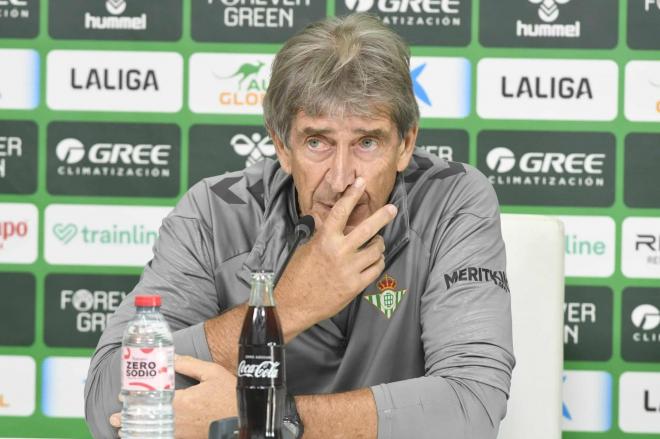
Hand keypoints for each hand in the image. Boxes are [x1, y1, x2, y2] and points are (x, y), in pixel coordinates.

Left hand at [109, 354, 236, 438]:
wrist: (244, 418)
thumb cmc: (229, 395)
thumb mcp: (212, 373)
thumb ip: (189, 365)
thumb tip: (171, 357)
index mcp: (183, 401)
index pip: (153, 400)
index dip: (136, 399)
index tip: (123, 399)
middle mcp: (180, 419)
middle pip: (149, 420)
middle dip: (130, 420)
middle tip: (115, 419)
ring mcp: (184, 433)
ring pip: (155, 433)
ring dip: (139, 432)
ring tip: (125, 430)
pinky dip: (156, 437)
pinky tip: (149, 435)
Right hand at [276, 177, 396, 334]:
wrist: (294, 303)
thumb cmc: (298, 274)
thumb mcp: (308, 248)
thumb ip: (323, 235)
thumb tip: (332, 222)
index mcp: (325, 240)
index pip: (341, 211)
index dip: (352, 194)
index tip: (361, 182)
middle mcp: (339, 252)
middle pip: (368, 229)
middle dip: (383, 216)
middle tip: (392, 209)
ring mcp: (349, 269)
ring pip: (376, 250)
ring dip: (378, 245)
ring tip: (376, 244)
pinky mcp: (356, 285)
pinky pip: (376, 268)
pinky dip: (378, 262)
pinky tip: (374, 260)